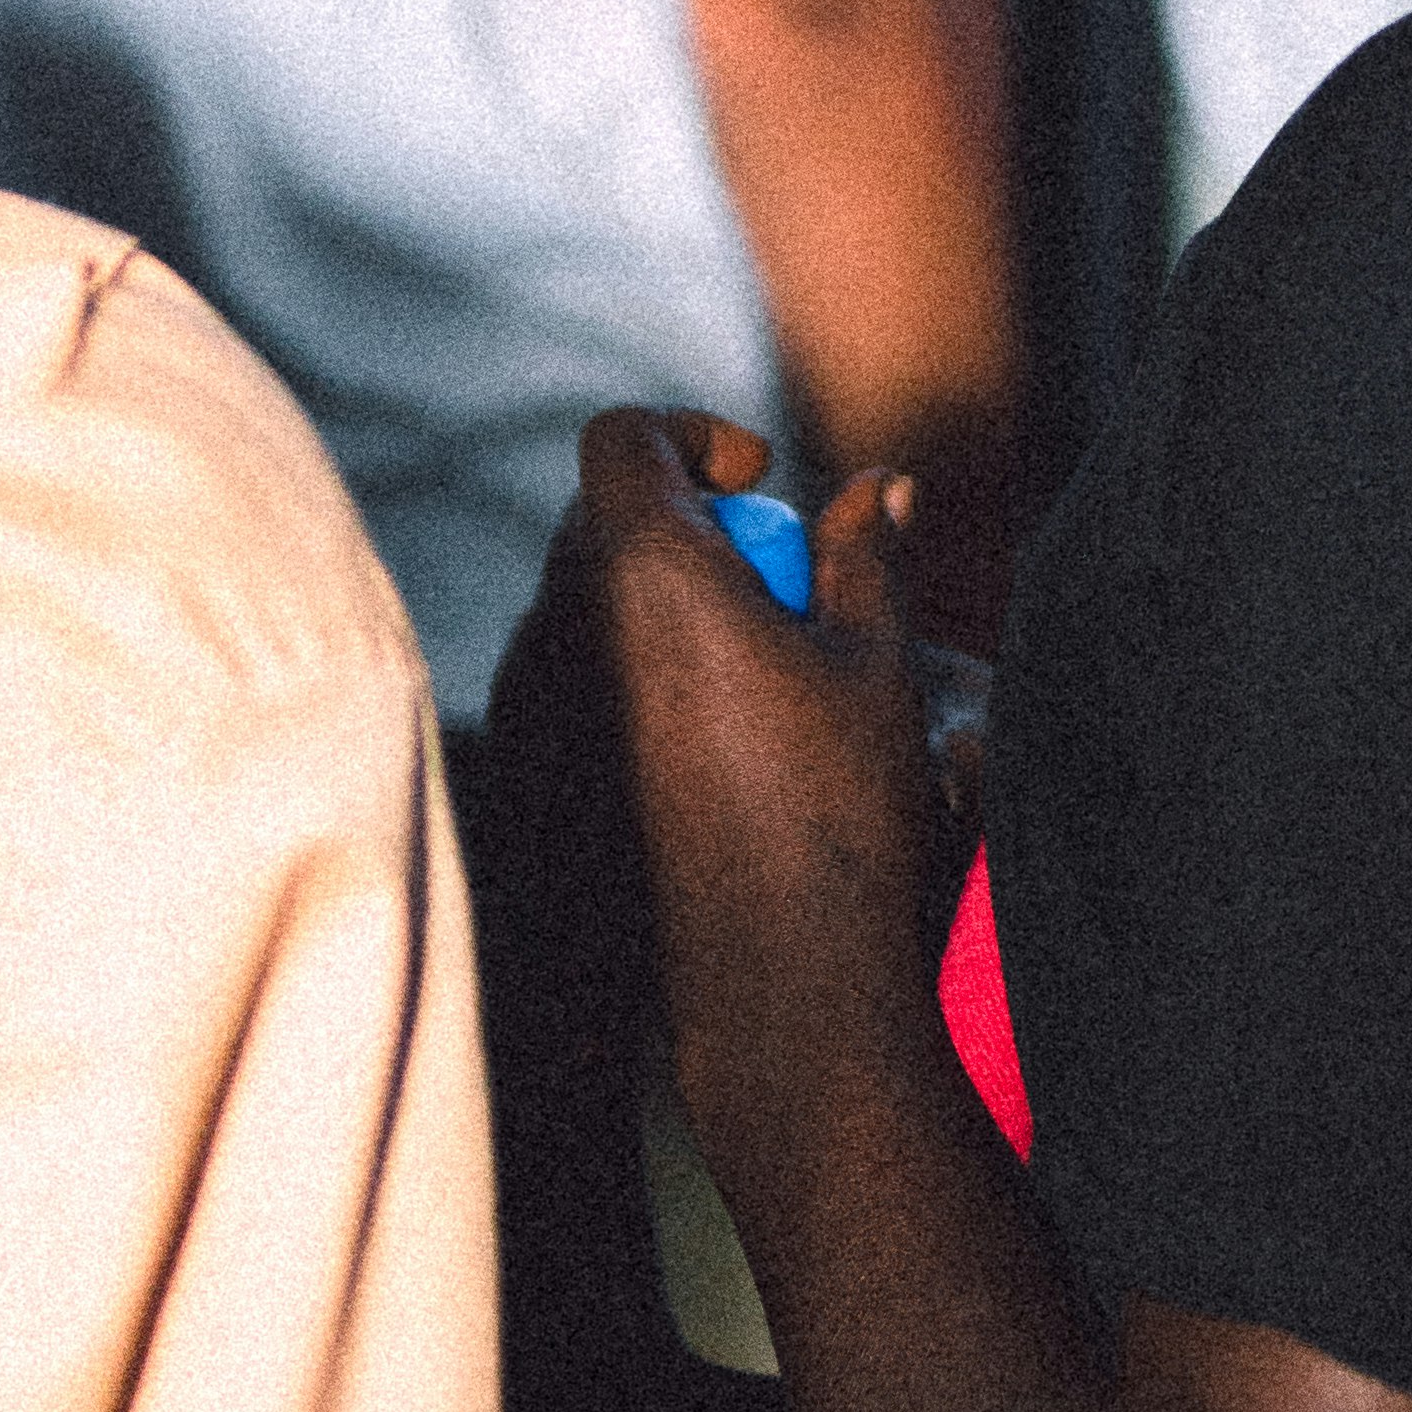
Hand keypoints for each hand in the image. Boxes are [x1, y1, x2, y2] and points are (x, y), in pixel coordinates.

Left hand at [489, 408, 937, 1188]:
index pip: (621, 438)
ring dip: (660, 599)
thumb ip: (864, 552)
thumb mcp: (877, 662)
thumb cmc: (840, 812)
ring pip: (582, 602)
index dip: (692, 433)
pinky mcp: (535, 774)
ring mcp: (536, 707)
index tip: (761, 478)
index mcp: (646, 575)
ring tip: (756, 663)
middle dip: (687, 519)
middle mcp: (565, 630)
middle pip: (601, 518)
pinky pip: (570, 678)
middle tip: (778, 579)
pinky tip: (710, 735)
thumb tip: (876, 482)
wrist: (777, 978)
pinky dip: (631, 671)